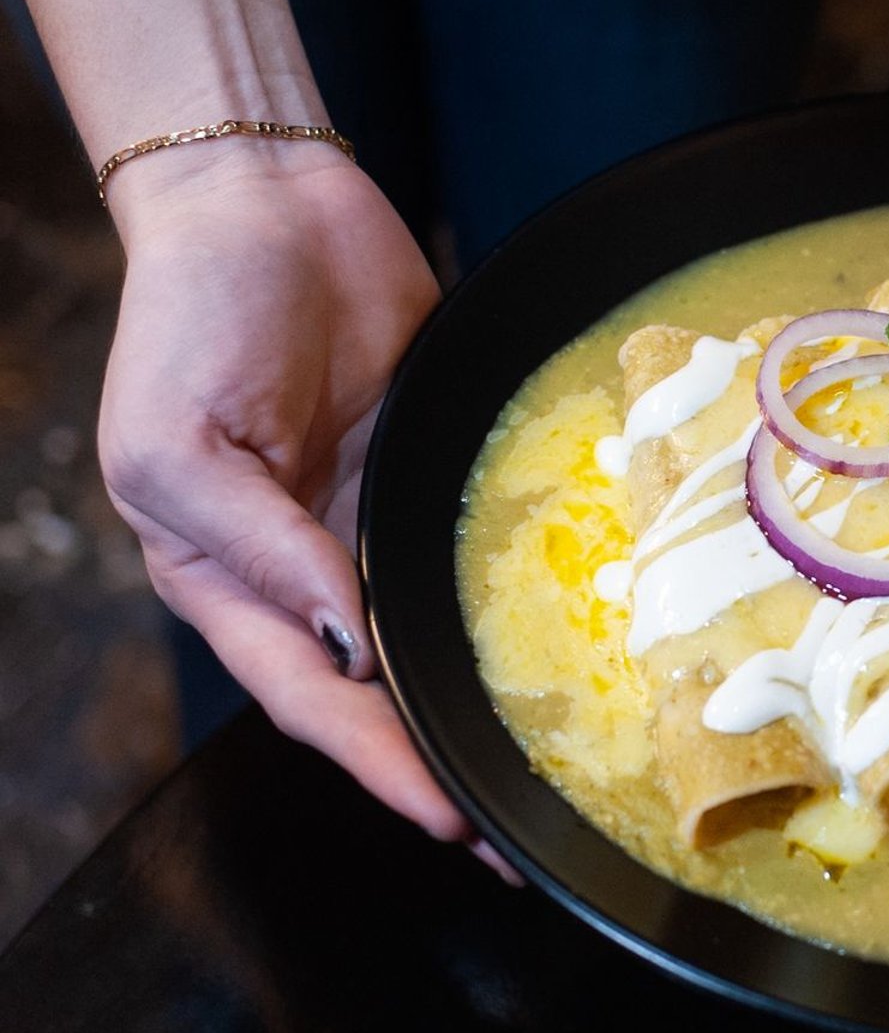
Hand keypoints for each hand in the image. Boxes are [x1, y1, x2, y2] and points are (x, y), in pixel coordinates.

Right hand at [98, 144, 517, 880]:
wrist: (267, 202)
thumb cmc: (192, 319)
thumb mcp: (181, 443)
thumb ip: (262, 547)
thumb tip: (345, 640)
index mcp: (228, 579)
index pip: (311, 698)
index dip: (378, 765)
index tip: (450, 820)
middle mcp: (309, 568)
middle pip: (380, 692)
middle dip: (441, 762)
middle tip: (518, 830)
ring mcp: (375, 521)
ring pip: (432, 634)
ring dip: (481, 697)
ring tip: (550, 760)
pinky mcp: (432, 472)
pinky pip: (474, 546)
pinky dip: (510, 597)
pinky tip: (562, 637)